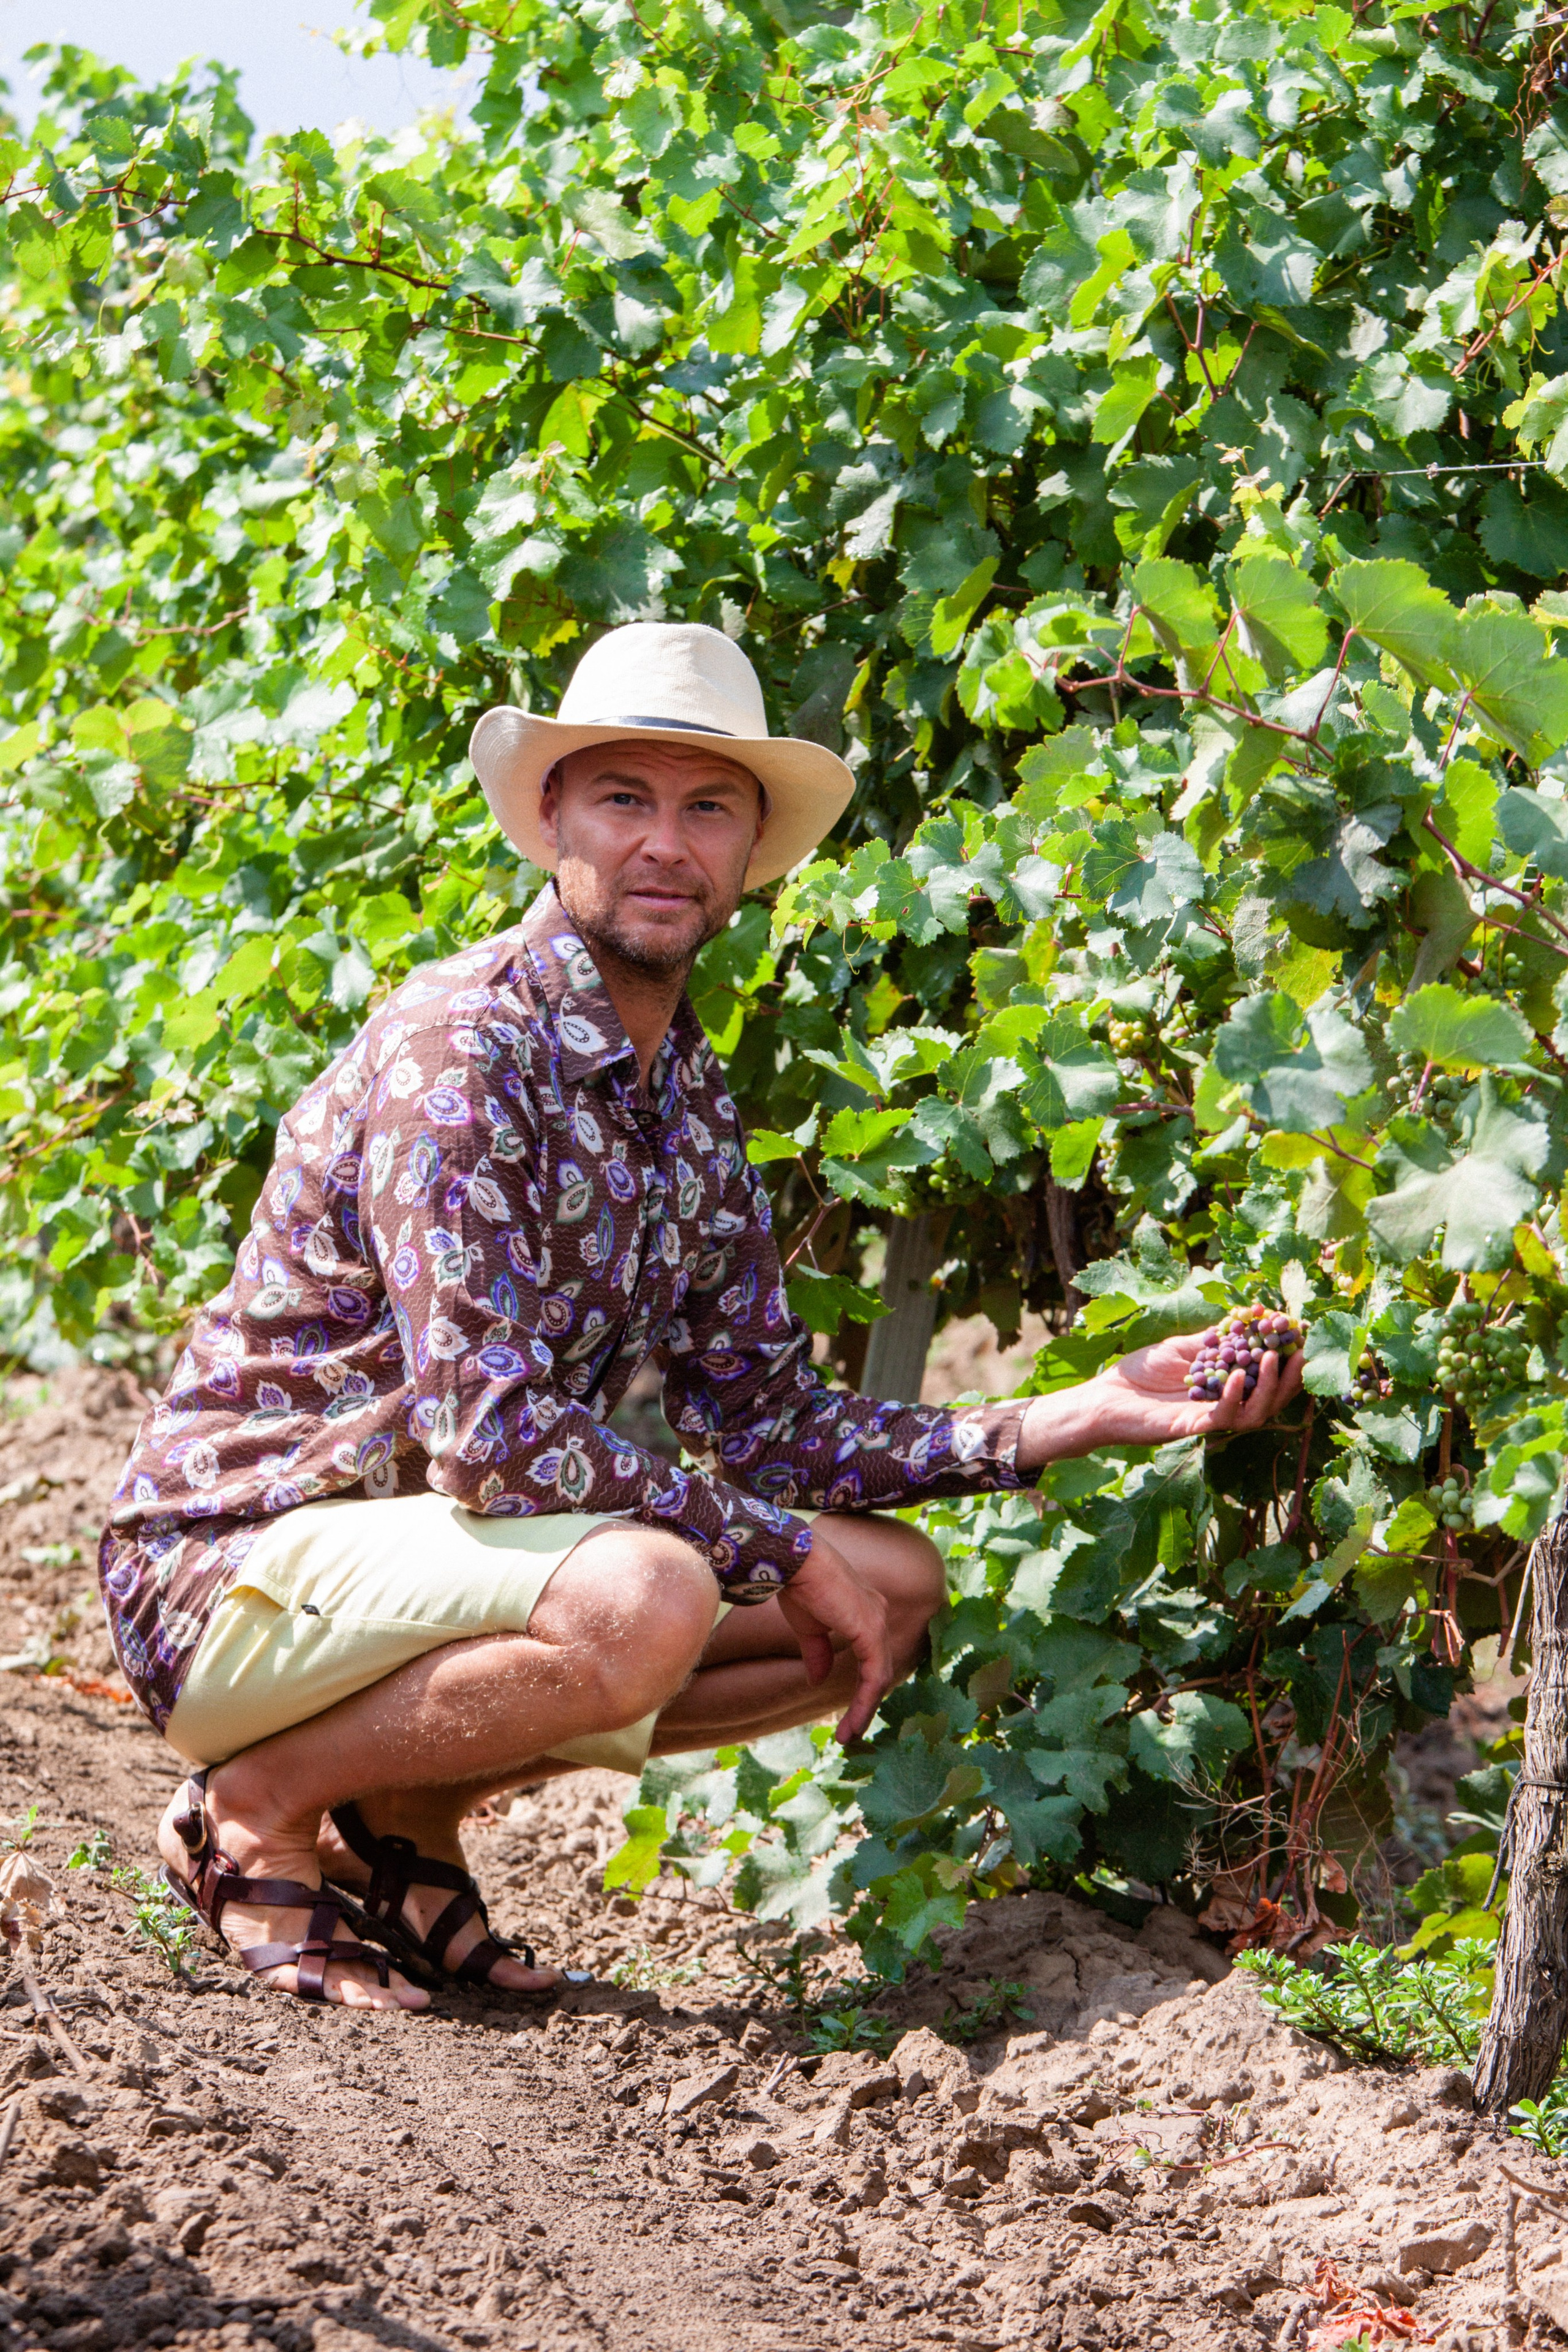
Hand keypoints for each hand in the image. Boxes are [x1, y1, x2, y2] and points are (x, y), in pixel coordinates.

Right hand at [777, 1531, 892, 1744]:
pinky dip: (865, 1701)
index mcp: (865, 1611)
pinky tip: (854, 1721)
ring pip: (879, 1676)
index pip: (872, 1657)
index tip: (849, 1714)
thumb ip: (818, 1653)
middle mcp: (878, 1615)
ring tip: (850, 1734)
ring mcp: (877, 1622)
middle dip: (866, 1703)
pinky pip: (874, 1675)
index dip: (863, 1687)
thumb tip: (817, 1679)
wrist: (795, 1561)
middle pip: (880, 1669)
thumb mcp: (809, 1627)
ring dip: (864, 1709)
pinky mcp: (870, 1630)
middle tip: (852, 1731)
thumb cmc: (799, 1585)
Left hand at [1017, 1329, 1304, 1470]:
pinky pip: (1222, 1417)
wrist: (1103, 1397)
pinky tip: (1237, 1377)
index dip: (1285, 1359)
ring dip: (1269, 1387)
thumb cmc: (1139, 1373)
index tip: (1300, 1336)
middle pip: (1270, 1398)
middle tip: (1302, 1352)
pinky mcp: (1191, 1427)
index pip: (1265, 1376)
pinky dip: (1234, 1398)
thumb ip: (1213, 1340)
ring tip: (1273, 1359)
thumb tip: (1246, 1318)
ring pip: (1255, 1413)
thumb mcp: (1181, 1348)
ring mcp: (1209, 1419)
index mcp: (1224, 1387)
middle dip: (1290, 1376)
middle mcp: (1223, 1406)